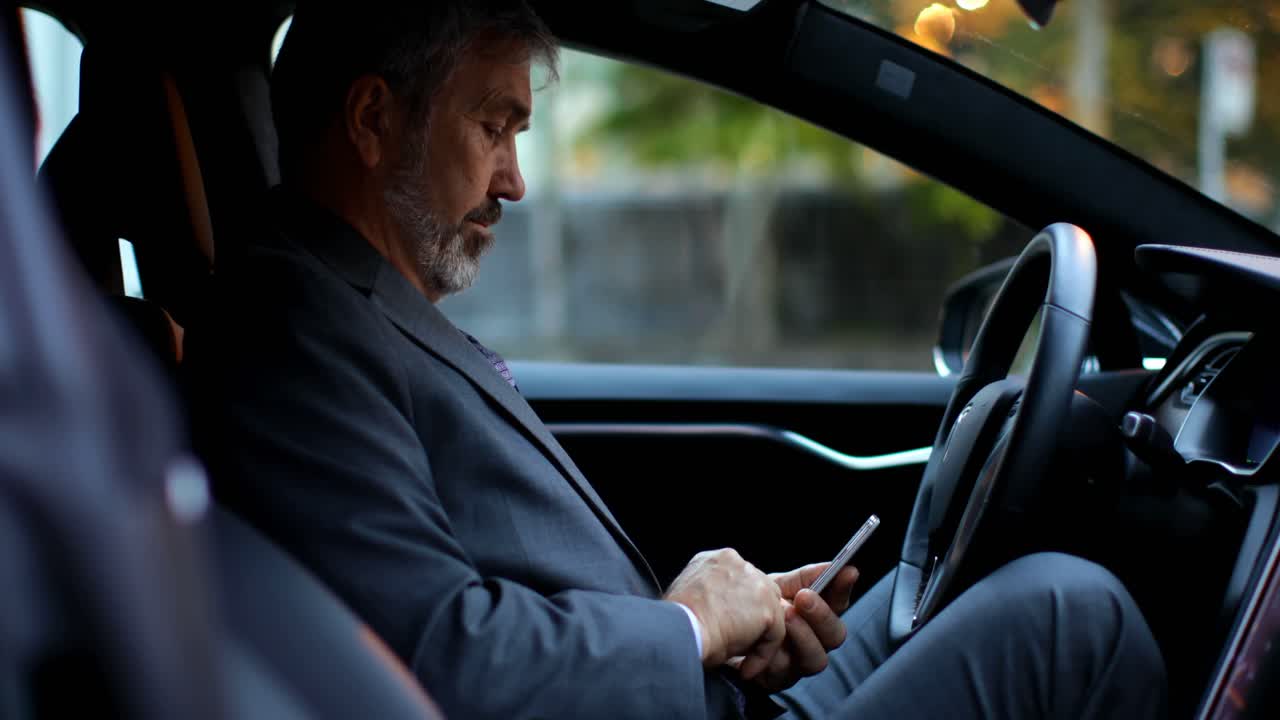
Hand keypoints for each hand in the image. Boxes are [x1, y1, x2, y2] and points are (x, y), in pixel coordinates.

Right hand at [663, 549, 785, 668]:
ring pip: (769, 612)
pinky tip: (746, 669)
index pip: (737, 581)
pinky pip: (774, 635)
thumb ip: (706, 596)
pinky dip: (762, 655)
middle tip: (739, 644)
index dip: (736, 606)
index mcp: (716, 559)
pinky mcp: (767, 607)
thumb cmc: (674, 620)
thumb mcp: (687, 597)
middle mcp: (737, 563)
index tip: (726, 628)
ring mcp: (755, 583)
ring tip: (743, 659)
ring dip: (758, 636)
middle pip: (758, 591)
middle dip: (752, 618)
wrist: (680, 629)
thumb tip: (712, 614)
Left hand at [730, 563, 859, 690]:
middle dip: (822, 615)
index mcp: (815, 616)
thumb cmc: (749, 607)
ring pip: (816, 659)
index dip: (844, 588)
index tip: (847, 571)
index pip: (838, 603)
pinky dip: (773, 655)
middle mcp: (813, 642)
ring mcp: (797, 664)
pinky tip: (760, 641)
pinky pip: (784, 672)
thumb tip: (834, 565)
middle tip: (804, 597)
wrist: (718, 627)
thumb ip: (803, 579)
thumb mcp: (774, 588)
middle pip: (836, 635)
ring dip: (802, 636)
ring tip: (784, 616)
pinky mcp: (777, 681)